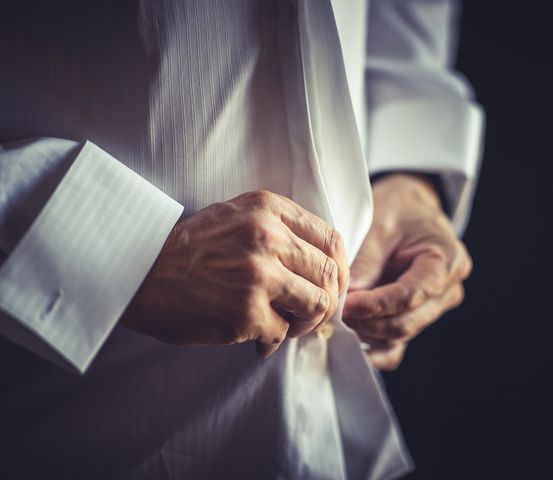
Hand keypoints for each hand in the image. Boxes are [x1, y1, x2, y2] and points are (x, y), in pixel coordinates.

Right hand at [121, 190, 348, 357]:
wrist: (139, 273)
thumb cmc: (189, 249)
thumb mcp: (236, 216)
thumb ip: (281, 230)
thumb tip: (326, 265)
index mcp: (267, 208)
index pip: (331, 240)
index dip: (339, 269)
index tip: (330, 286)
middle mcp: (266, 237)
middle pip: (330, 275)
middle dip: (326, 301)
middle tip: (307, 314)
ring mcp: (257, 275)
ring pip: (317, 305)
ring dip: (305, 323)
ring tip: (286, 327)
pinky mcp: (244, 312)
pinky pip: (282, 332)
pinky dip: (274, 340)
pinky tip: (256, 338)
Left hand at [343, 173, 471, 369]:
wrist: (411, 208)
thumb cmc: (399, 209)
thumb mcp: (381, 223)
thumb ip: (367, 261)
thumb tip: (347, 297)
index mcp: (447, 262)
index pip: (411, 295)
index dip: (377, 305)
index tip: (346, 305)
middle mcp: (447, 291)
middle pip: (407, 322)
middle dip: (367, 321)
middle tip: (334, 312)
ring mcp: (434, 309)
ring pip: (399, 335)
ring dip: (366, 332)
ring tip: (337, 318)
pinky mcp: (416, 319)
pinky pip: (396, 345)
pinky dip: (372, 345)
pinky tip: (349, 337)